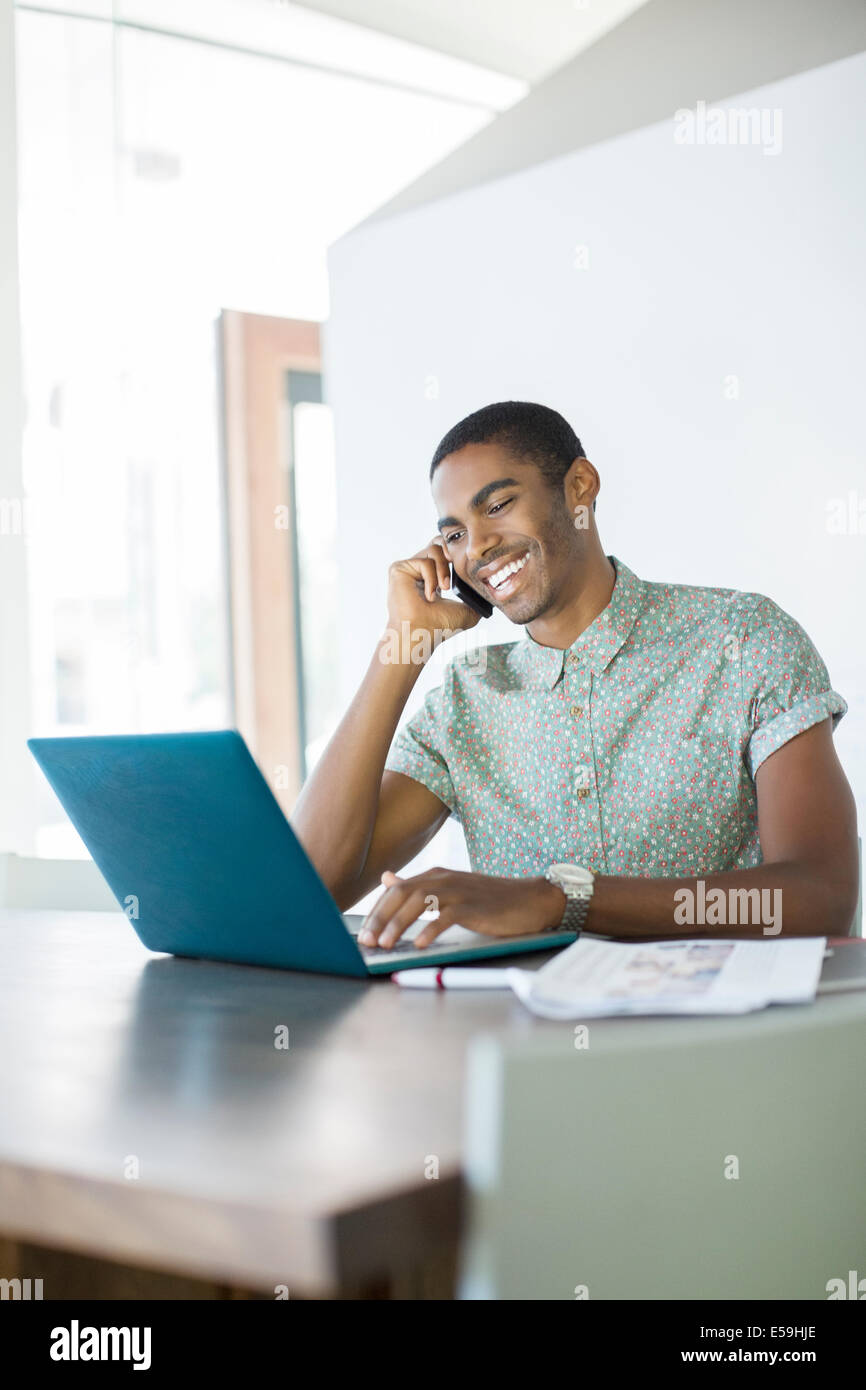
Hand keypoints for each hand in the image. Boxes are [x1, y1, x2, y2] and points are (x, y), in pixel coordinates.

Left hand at [358, 867, 565, 948]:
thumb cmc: (488, 900)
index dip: (377, 911)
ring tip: (386, 944)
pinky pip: (447, 915)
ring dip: (399, 924)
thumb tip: (387, 879)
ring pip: (420, 902)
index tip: (364, 933)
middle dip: (381, 918)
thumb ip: (418, 886)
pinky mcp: (474, 905)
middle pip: (402, 894)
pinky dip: (431, 928)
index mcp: (434, 876)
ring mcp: (459, 890)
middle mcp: (443, 878)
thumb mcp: (450, 889)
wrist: (529, 899)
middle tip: (367, 941)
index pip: (395, 890)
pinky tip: (420, 943)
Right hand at [386, 539, 480, 642]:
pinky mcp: (399, 569)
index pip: (445, 552)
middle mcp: (418, 570)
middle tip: (459, 567)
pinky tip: (430, 596)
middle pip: (439, 542)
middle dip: (452, 551)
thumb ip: (476, 597)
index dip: (457, 553)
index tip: (468, 565)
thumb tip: (492, 593)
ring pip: (434, 549)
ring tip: (444, 588)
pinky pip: (424, 561)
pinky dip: (432, 578)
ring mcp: (408, 569)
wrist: (421, 634)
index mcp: (432, 577)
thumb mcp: (466, 610)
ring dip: (444, 569)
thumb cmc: (439, 627)